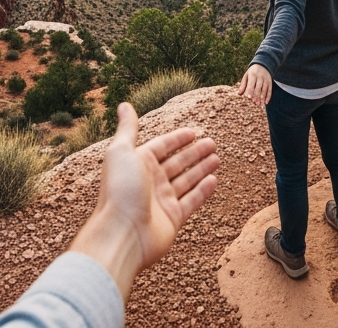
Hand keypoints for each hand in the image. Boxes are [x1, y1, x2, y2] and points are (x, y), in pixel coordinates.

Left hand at [67, 103, 218, 299]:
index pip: (162, 147)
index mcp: (138, 164)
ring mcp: (162, 201)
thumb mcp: (122, 152)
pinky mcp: (173, 218)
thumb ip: (127, 129)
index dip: (177, 139)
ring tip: (217, 158)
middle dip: (194, 153)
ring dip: (201, 169)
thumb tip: (124, 105)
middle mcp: (150, 181)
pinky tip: (214, 180)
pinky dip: (203, 191)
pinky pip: (192, 201)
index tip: (193, 132)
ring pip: (187, 180)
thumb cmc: (120, 191)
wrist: (123, 234)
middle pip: (177, 163)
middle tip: (212, 143)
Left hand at [237, 63, 272, 105]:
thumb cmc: (252, 72)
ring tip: (260, 104)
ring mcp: (266, 79)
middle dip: (257, 96)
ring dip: (262, 97)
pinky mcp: (270, 82)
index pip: (251, 84)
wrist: (263, 64)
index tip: (249, 98)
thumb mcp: (246, 76)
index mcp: (253, 75)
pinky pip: (270, 90)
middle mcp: (260, 77)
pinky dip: (268, 97)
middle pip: (259, 87)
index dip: (250, 91)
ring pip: (265, 89)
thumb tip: (239, 94)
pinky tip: (266, 102)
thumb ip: (243, 85)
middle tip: (255, 103)